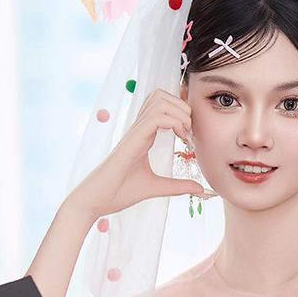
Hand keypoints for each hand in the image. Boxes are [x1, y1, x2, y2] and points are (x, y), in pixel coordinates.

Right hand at [71, 88, 215, 218]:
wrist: (96, 200)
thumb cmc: (118, 192)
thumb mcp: (155, 187)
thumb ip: (177, 186)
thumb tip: (200, 188)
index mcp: (143, 135)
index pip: (162, 106)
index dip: (181, 111)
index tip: (191, 134)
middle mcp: (138, 129)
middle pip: (161, 95)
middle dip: (182, 106)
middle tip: (190, 130)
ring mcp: (134, 132)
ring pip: (159, 100)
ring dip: (179, 111)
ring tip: (185, 132)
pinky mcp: (132, 140)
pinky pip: (155, 117)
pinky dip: (173, 121)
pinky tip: (179, 137)